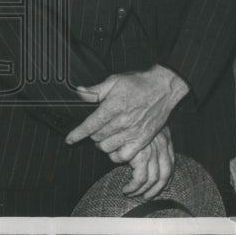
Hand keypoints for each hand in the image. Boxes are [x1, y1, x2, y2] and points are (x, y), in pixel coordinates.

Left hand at [66, 65, 189, 162]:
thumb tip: (78, 92)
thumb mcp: (116, 80)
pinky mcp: (143, 139)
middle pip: (97, 137)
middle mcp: (123, 120)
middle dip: (92, 135)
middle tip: (96, 129)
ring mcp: (133, 131)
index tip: (70, 139)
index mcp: (114, 105)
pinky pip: (123, 156)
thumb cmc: (140, 82)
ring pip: (107, 147)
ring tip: (107, 136)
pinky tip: (117, 146)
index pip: (90, 125)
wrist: (165, 86)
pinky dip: (116, 154)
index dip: (77, 134)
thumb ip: (96, 89)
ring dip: (103, 143)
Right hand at [122, 127, 174, 199]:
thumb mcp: (144, 130)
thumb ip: (149, 144)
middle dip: (157, 189)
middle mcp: (162, 144)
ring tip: (131, 194)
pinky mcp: (142, 155)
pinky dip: (133, 188)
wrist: (121, 114)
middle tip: (147, 196)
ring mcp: (153, 150)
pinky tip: (126, 189)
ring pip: (153, 179)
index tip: (160, 188)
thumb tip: (148, 167)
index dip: (166, 178)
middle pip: (165, 173)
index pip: (171, 162)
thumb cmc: (128, 122)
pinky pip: (140, 179)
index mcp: (165, 137)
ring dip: (142, 191)